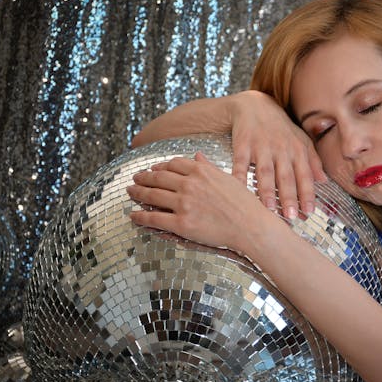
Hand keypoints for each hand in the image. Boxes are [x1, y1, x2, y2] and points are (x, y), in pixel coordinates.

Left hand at [126, 152, 279, 252]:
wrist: (251, 226)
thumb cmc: (244, 204)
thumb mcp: (228, 178)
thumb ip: (209, 167)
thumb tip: (197, 156)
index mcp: (201, 171)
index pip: (173, 164)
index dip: (160, 166)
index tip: (153, 169)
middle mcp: (189, 184)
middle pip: (158, 178)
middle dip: (143, 177)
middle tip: (135, 179)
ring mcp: (184, 204)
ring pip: (152, 196)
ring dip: (137, 193)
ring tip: (130, 192)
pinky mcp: (181, 223)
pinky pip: (154, 218)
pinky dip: (140, 216)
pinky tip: (133, 215)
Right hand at [131, 91, 326, 218]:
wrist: (253, 105)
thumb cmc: (280, 128)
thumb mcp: (301, 140)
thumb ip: (313, 161)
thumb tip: (324, 182)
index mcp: (297, 150)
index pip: (304, 175)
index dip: (307, 194)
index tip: (309, 212)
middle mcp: (281, 149)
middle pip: (286, 177)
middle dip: (289, 197)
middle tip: (291, 217)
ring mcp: (261, 147)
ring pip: (265, 172)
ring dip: (267, 191)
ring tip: (268, 209)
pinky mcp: (242, 145)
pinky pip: (241, 163)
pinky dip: (239, 177)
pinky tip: (239, 190)